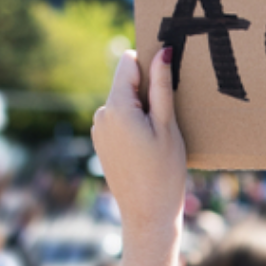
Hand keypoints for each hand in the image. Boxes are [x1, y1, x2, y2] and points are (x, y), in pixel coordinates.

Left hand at [91, 48, 187, 237]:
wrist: (147, 215)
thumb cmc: (164, 172)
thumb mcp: (167, 126)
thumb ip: (162, 86)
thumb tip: (162, 51)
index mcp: (116, 107)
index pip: (128, 63)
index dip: (149, 66)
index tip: (167, 81)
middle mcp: (101, 115)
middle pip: (126, 85)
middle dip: (147, 93)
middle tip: (168, 121)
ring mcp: (98, 130)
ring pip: (124, 104)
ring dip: (142, 111)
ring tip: (159, 139)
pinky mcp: (101, 143)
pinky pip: (119, 122)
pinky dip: (134, 126)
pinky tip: (148, 149)